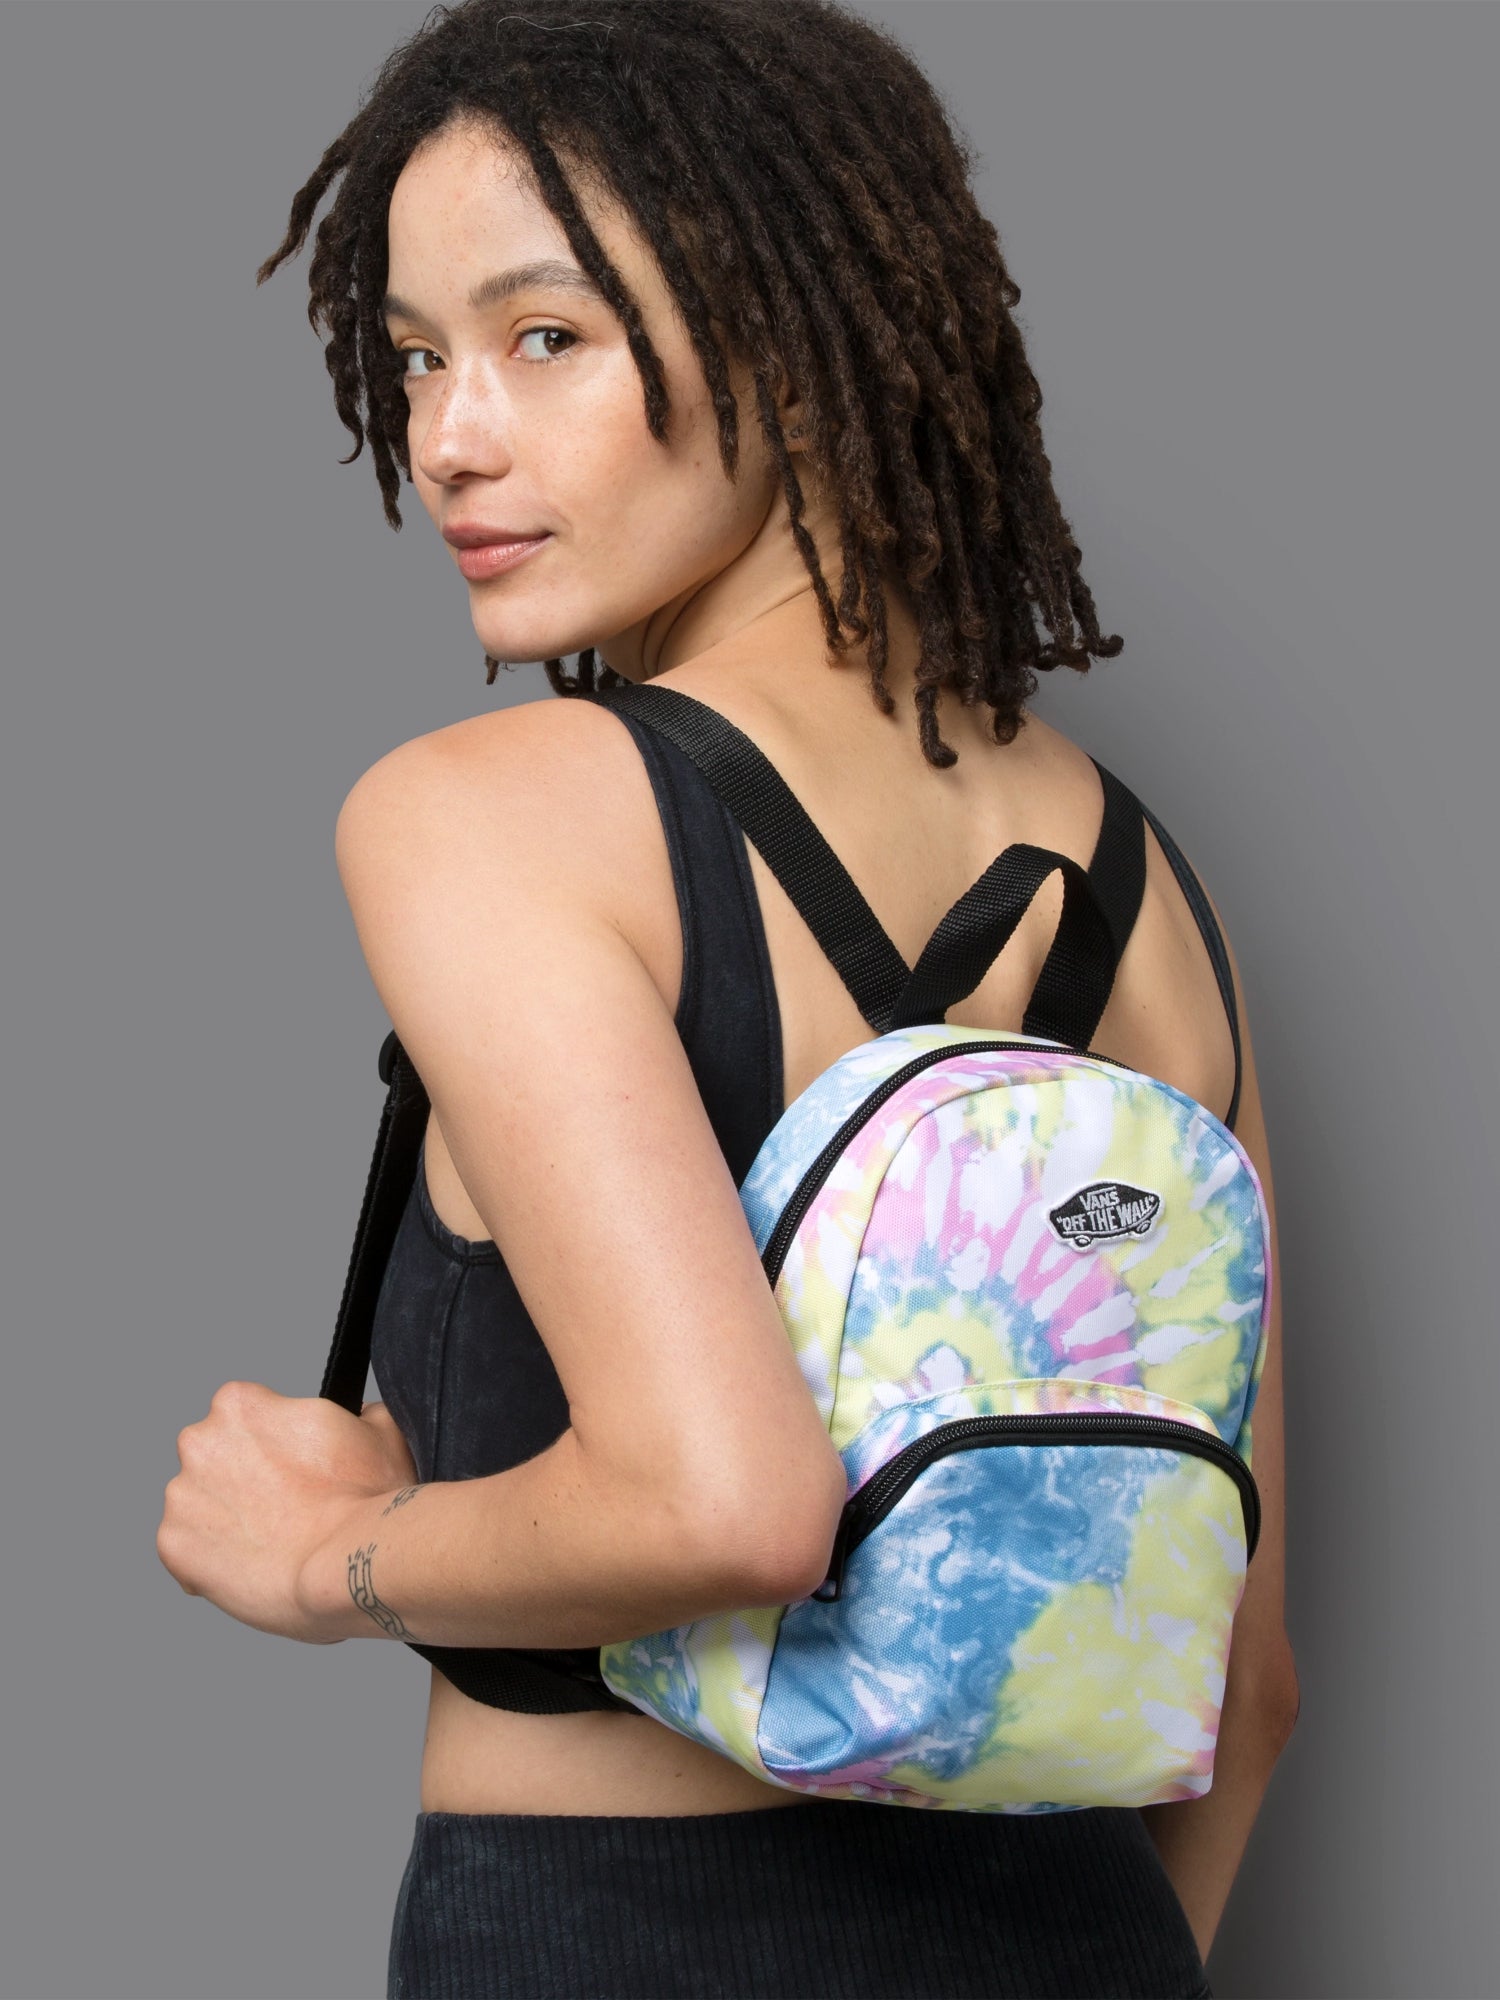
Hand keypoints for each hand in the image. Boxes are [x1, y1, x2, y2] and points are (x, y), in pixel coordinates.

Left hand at [157, 1383, 418, 1641]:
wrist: (351, 1565)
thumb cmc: (369, 1500)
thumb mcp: (382, 1432)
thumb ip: (356, 1416)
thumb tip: (361, 1418)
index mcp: (240, 1403)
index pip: (242, 1417)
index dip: (269, 1446)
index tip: (290, 1471)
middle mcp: (200, 1441)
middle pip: (212, 1458)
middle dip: (239, 1481)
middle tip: (282, 1510)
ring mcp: (182, 1495)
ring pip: (198, 1506)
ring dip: (224, 1522)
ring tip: (270, 1547)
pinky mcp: (172, 1546)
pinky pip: (186, 1554)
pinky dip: (210, 1565)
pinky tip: (252, 1571)